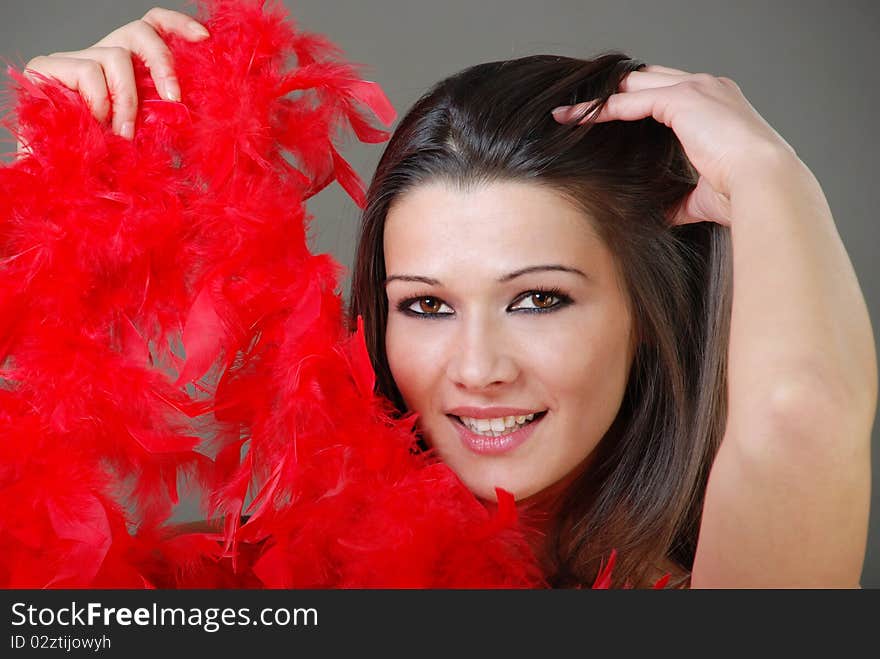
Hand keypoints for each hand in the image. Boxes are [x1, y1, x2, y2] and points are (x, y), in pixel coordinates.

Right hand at [22, 7, 208, 140]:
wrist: (54, 169)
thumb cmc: (100, 155)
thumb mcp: (142, 134)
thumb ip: (162, 118)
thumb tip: (191, 111)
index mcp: (126, 67)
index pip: (153, 27)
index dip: (178, 25)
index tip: (203, 38)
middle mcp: (101, 56)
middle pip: (140, 31)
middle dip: (163, 62)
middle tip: (174, 97)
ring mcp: (73, 59)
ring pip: (117, 56)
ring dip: (127, 99)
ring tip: (122, 132)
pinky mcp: (46, 66)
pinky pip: (89, 70)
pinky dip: (101, 100)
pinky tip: (96, 122)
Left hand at [552, 65, 798, 225]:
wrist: (764, 184)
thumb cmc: (742, 193)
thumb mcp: (703, 196)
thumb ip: (681, 198)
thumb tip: (664, 215)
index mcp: (717, 105)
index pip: (665, 94)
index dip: (633, 101)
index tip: (602, 117)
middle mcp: (708, 87)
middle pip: (646, 78)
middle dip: (611, 91)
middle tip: (578, 108)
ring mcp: (697, 88)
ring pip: (634, 83)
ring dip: (599, 98)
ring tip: (567, 112)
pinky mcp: (683, 99)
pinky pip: (631, 98)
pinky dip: (602, 107)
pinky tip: (577, 117)